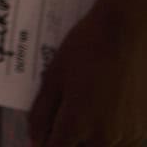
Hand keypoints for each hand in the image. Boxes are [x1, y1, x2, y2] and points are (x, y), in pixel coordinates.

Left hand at [31, 0, 146, 146]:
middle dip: (66, 141)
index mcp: (78, 124)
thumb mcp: (53, 77)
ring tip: (87, 111)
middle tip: (65, 118)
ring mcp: (129, 135)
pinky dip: (110, 136)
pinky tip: (106, 114)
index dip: (44, 142)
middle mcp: (105, 137)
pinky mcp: (144, 129)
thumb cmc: (86, 49)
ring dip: (89, 139)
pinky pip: (123, 142)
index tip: (44, 133)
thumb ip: (41, 113)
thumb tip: (35, 139)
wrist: (127, 34)